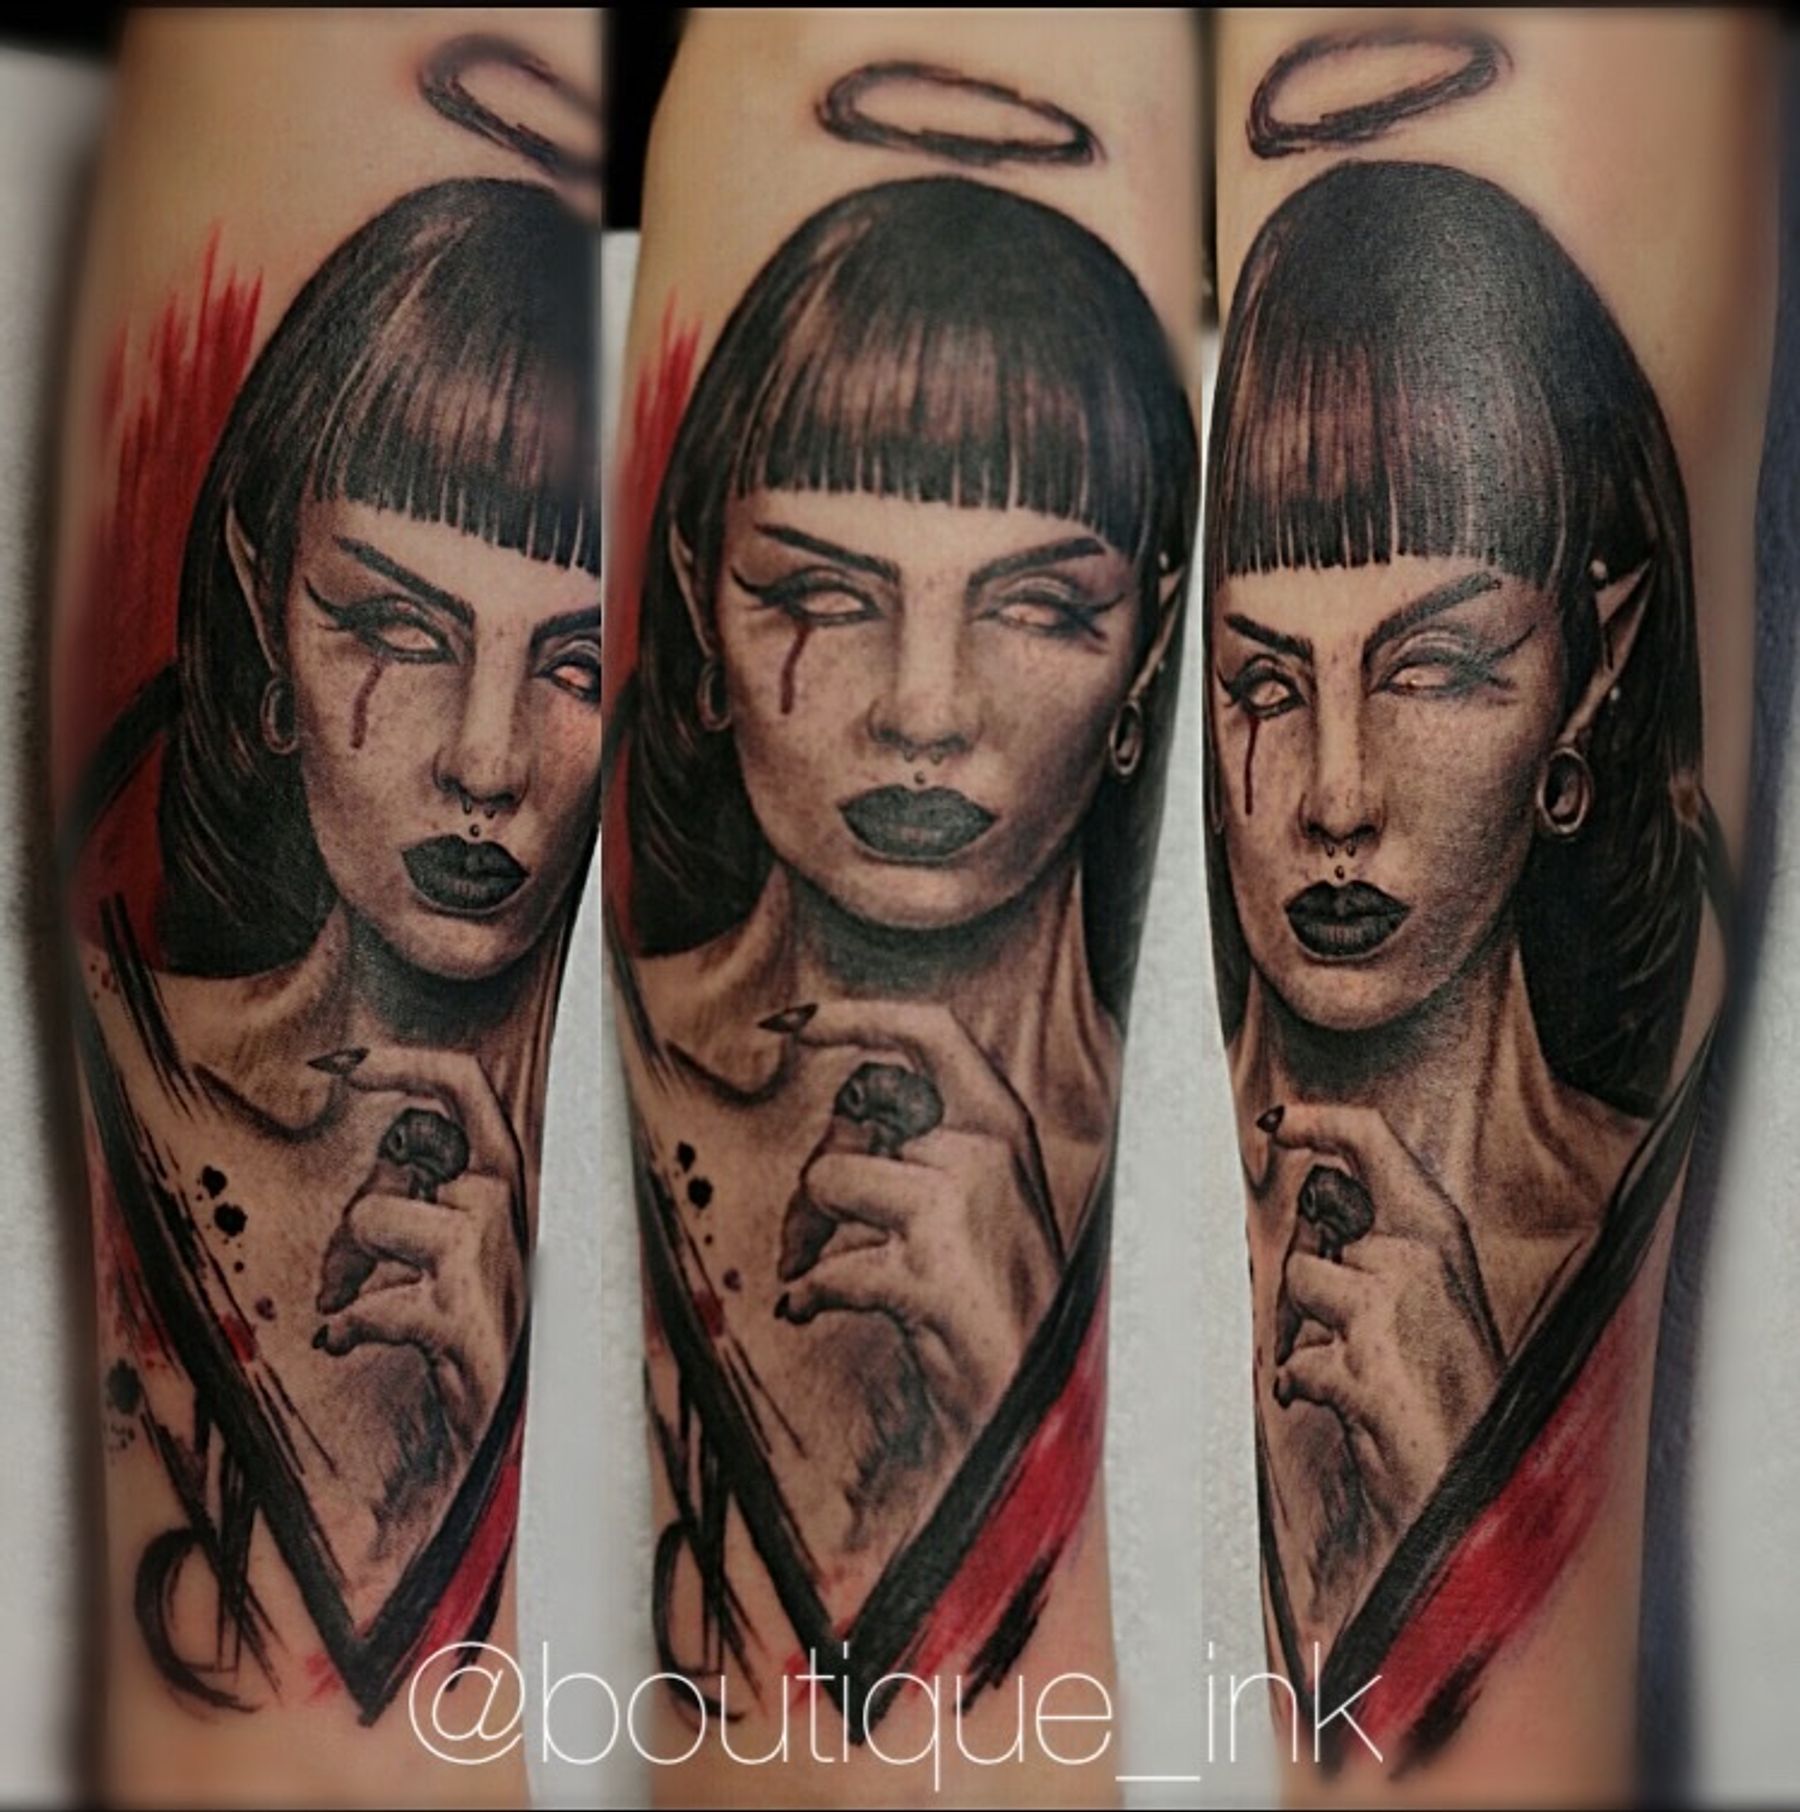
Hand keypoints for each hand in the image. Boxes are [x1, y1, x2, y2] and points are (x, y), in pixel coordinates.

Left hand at [313, 1046, 526, 1461]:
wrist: (527, 1422)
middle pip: (393, 1162)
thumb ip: (433, 1199)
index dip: (403, 1064)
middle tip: (343, 1273)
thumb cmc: (489, 1327)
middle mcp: (504, 1202)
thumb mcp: (470, 1246)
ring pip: (371, 1221)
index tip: (345, 1066)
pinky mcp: (461, 1315)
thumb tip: (374, 1189)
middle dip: (352, 1217)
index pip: (465, 1087)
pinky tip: (351, 1343)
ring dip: (347, 1272)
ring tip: (353, 1309)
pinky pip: (368, 1301)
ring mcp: (486, 1255)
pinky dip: (348, 1326)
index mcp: (508, 1177)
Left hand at [776, 1001, 1062, 1438]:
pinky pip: (829, 1264)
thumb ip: (926, 1151)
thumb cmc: (1004, 1299)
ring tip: (821, 1276)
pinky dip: (809, 1293)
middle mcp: (988, 1152)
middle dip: (817, 1175)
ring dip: (810, 1236)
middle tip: (806, 1232)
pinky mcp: (929, 1271)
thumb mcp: (983, 1200)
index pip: (933, 1033)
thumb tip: (835, 1139)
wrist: (1041, 1395)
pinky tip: (811, 1309)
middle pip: (856, 1119)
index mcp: (1005, 1124)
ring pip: (830, 1182)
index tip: (796, 1021)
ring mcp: (961, 1207)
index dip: (858, 1017)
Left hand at [1264, 1101, 1503, 1537]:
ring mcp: (1392, 1308)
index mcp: (1442, 1234)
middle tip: (1357, 1336)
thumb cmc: (1461, 1401)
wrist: (1490, 1495)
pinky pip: (1297, 1360)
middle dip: (1315, 1282)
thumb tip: (1313, 1223)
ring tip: (1361, 1376)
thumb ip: (1382, 1255)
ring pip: (1300, 1287)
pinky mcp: (1364, 1364)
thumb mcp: (1432, 1304)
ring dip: (1311, 1334)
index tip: (1279, 1122)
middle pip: (1316, 1233)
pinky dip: (1306, 1386)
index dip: (1318, 1122)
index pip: (1374, 1142)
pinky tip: (1349, 1407)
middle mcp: (1420, 1258)